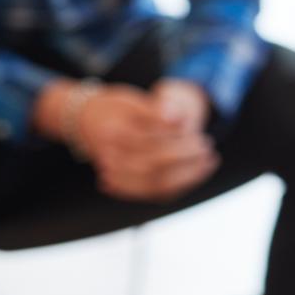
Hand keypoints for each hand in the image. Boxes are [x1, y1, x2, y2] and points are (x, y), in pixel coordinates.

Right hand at [81, 85, 219, 200]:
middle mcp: (109, 156)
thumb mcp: (132, 101)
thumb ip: (155, 110)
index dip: (177, 139)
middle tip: (207, 147)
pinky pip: (153, 193)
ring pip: (154, 184)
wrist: (85, 123)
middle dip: (185, 159)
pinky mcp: (125, 183)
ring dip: (187, 175)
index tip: (198, 133)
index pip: (149, 142)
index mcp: (112, 132)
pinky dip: (179, 185)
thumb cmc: (115, 108)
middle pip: (152, 166)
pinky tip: (198, 172)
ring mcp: (115, 173)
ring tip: (209, 161)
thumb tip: (179, 118)